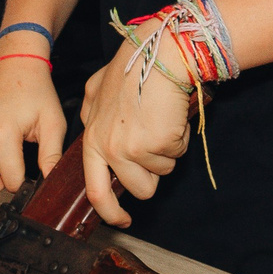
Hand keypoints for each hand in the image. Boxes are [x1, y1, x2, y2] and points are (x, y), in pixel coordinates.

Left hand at [77, 42, 191, 228]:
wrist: (158, 53)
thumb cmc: (133, 66)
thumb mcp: (97, 90)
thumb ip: (92, 114)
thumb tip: (92, 127)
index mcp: (93, 139)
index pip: (95, 190)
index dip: (110, 211)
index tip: (122, 220)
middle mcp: (110, 149)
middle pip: (139, 189)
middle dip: (153, 175)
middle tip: (157, 147)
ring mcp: (134, 149)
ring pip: (161, 172)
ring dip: (167, 152)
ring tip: (161, 121)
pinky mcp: (158, 145)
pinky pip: (177, 154)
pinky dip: (180, 138)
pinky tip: (171, 114)